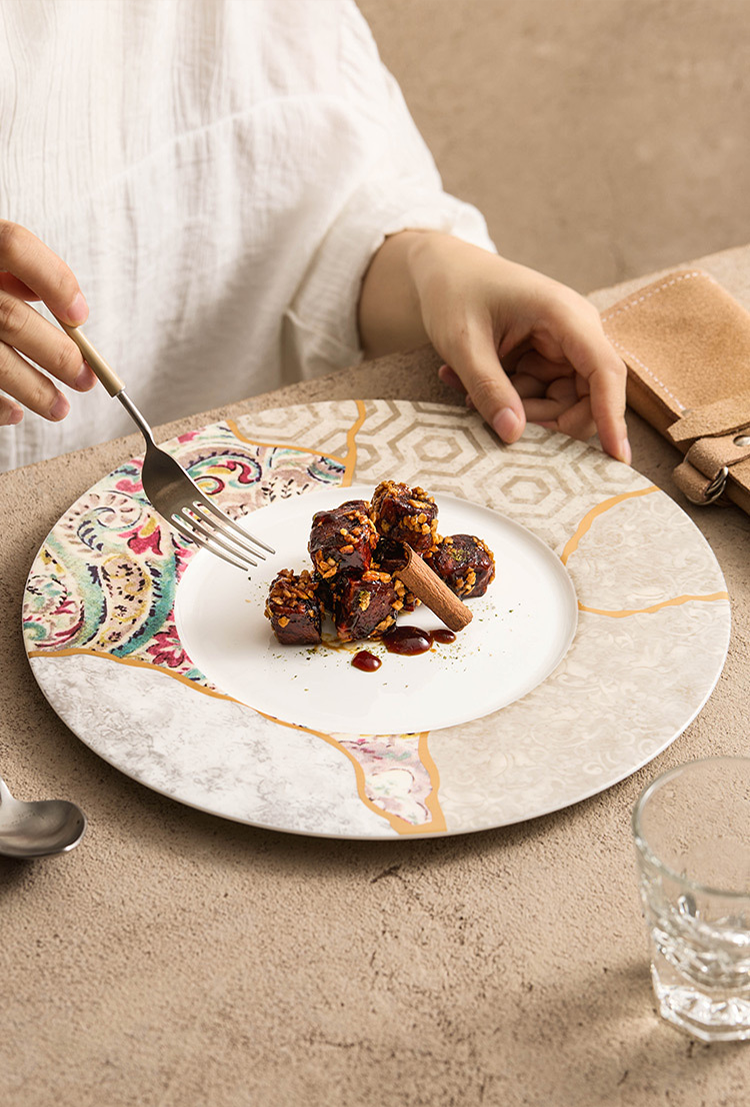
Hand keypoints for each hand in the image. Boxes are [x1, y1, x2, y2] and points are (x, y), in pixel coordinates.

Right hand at [0, 220, 95, 425]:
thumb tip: (68, 307)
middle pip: (10, 317)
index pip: (14, 246)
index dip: (54, 280)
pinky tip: (14, 412)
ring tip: (59, 406)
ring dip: (34, 390)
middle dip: (58, 354)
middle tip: (86, 378)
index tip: (79, 316)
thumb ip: (13, 270)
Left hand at [359, 231, 629, 462]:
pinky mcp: (547, 361)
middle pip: (587, 398)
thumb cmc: (454, 293)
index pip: (605, 372)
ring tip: (468, 392)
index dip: (613, 416)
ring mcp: (563, 349)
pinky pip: (540, 398)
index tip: (617, 457)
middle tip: (494, 418)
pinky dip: (508, 401)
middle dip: (544, 420)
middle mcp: (575, 333)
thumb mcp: (462, 343)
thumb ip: (488, 388)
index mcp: (564, 315)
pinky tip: (468, 384)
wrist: (443, 271)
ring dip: (518, 411)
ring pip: (561, 405)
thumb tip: (514, 435)